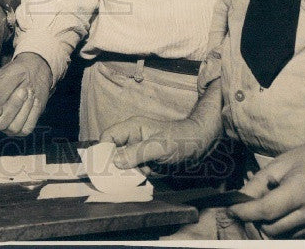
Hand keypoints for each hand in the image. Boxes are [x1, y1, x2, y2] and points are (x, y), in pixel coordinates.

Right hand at [0, 52, 51, 135]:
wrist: (32, 72)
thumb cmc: (11, 75)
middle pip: (0, 125)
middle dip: (12, 107)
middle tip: (22, 91)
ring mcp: (10, 127)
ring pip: (14, 127)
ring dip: (23, 109)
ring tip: (28, 92)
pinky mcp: (24, 128)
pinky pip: (27, 128)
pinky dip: (32, 113)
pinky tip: (34, 99)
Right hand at [101, 115, 216, 168]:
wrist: (202, 146)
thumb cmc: (181, 140)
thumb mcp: (158, 146)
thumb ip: (136, 153)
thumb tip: (115, 162)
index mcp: (132, 128)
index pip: (108, 137)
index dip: (102, 150)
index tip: (102, 167)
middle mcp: (132, 138)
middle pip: (113, 153)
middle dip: (115, 166)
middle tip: (120, 176)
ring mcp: (139, 151)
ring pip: (123, 165)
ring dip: (129, 173)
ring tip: (142, 173)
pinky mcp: (146, 162)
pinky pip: (134, 171)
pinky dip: (138, 176)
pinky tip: (148, 175)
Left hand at [227, 122, 304, 237]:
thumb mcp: (279, 164)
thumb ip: (257, 184)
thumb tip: (238, 200)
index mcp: (301, 191)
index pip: (266, 211)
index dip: (244, 212)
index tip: (231, 209)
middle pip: (272, 229)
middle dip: (255, 220)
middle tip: (249, 206)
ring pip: (282, 236)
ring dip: (269, 225)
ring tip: (270, 205)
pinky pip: (296, 238)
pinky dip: (284, 229)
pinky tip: (284, 212)